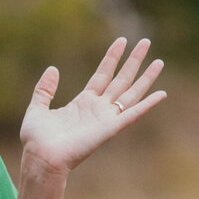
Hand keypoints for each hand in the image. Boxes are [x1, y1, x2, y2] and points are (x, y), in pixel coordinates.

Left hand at [19, 36, 165, 178]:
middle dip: (133, 61)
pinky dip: (147, 104)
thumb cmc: (37, 140)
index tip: (122, 41)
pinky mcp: (110, 129)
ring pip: (131, 93)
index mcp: (83, 103)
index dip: (112, 58)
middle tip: (145, 42)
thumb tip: (53, 69)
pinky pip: (132, 114)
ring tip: (159, 61)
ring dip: (145, 78)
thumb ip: (45, 89)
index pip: (102, 74)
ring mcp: (105, 118)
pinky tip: (161, 94)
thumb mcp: (38, 108)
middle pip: (121, 79)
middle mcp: (98, 109)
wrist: (41, 157)